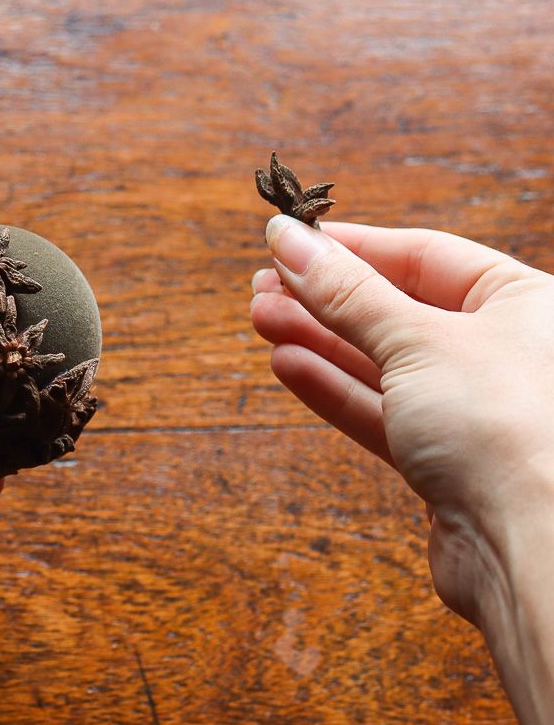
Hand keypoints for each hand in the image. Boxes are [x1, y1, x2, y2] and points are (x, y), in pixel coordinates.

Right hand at [250, 215, 553, 722]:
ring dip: (318, 340)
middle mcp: (504, 351)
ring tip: (261, 319)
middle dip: (324, 297)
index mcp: (524, 302)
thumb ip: (346, 291)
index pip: (424, 255)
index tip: (289, 240)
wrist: (531, 546)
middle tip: (261, 285)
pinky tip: (287, 364)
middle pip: (396, 309)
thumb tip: (288, 240)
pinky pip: (380, 411)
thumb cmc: (507, 428)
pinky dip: (333, 387)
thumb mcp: (416, 337)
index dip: (352, 247)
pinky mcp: (444, 460)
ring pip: (381, 362)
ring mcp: (472, 408)